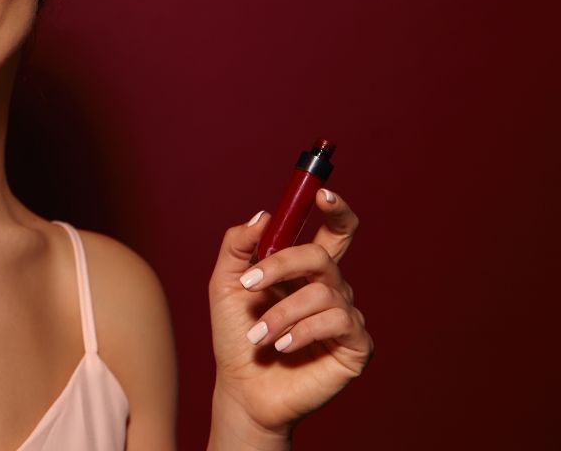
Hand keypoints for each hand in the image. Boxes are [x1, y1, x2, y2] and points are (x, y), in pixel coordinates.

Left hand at [208, 190, 372, 437]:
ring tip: (259, 335)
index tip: (322, 193)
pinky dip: (301, 331)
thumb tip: (263, 215)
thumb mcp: (225, 284)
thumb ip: (238, 245)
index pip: (332, 231)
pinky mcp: (357, 345)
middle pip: (323, 254)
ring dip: (280, 312)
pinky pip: (337, 321)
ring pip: (321, 292)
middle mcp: (331, 287)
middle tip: (250, 283)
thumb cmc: (236, 336)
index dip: (334, 208)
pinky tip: (282, 346)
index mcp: (305, 270)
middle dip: (283, 264)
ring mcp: (346, 315)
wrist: (243, 388)